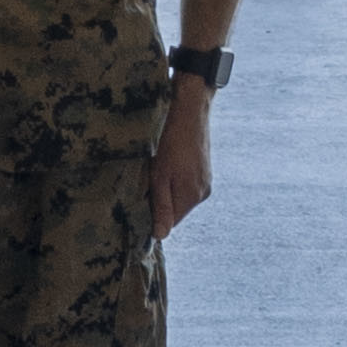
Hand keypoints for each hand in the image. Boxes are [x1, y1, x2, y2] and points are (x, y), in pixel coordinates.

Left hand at [151, 77, 219, 240]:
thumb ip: (161, 206)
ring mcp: (205, 182)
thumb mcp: (160, 175)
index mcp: (192, 197)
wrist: (191, 111)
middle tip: (146, 184)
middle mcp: (202, 193)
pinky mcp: (204, 172)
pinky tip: (168, 166)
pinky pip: (186, 186)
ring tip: (157, 172)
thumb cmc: (172, 142)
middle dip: (160, 204)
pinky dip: (174, 182)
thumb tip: (161, 236)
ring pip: (180, 198)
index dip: (153, 217)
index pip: (170, 223)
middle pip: (176, 211)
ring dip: (167, 191)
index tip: (140, 203)